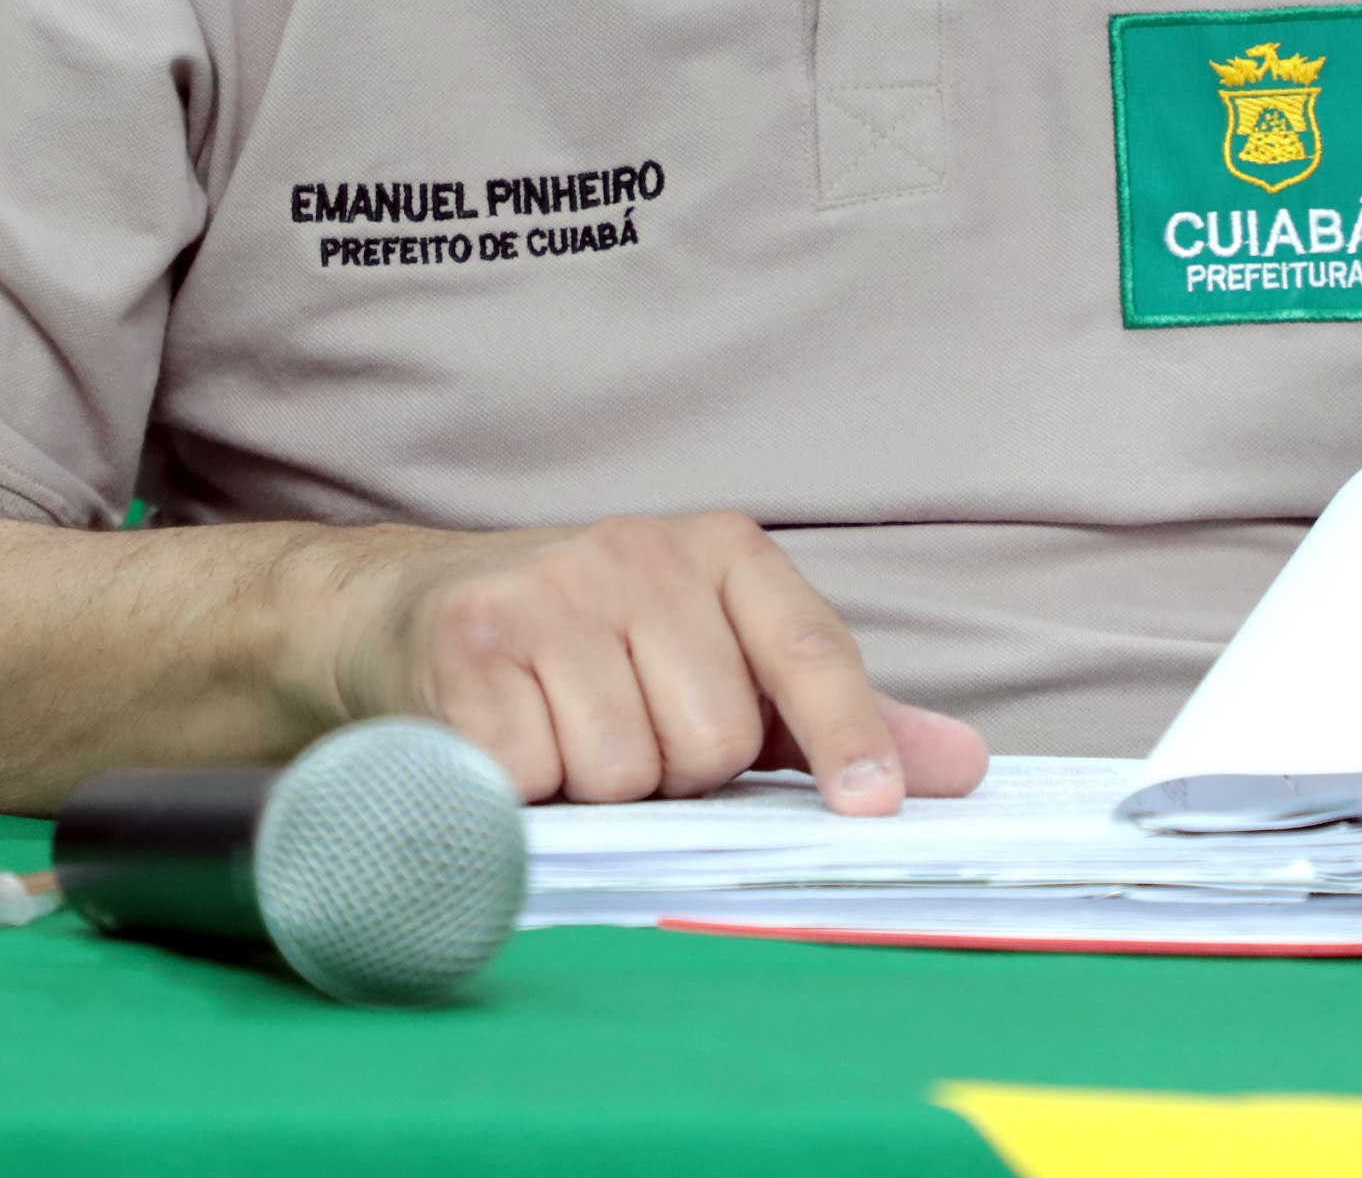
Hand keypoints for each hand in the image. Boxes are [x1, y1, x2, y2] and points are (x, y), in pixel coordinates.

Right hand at [344, 512, 988, 815]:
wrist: (398, 611)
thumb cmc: (579, 650)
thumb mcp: (711, 657)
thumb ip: (828, 715)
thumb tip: (963, 768)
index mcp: (718, 550)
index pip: (809, 652)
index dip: (848, 737)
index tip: (871, 810)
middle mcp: (639, 550)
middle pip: (712, 737)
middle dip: (671, 772)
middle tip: (623, 735)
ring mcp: (551, 589)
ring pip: (625, 770)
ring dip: (592, 786)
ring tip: (559, 736)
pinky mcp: (470, 639)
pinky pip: (536, 777)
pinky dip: (522, 790)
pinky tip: (502, 742)